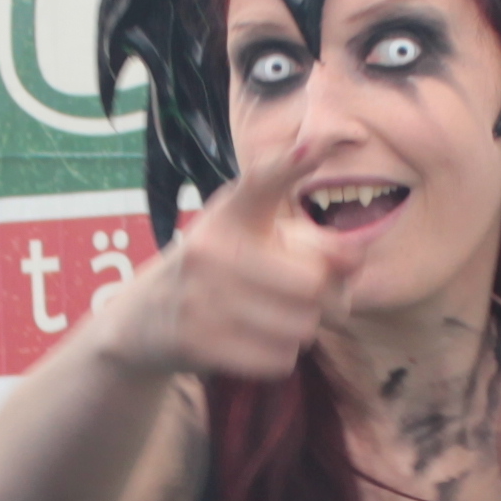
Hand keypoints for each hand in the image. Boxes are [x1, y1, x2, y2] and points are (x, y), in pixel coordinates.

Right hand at [107, 133, 349, 385]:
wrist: (145, 318)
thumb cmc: (226, 272)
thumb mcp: (258, 240)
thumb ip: (318, 246)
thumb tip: (355, 258)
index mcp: (233, 211)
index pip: (265, 179)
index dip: (296, 160)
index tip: (325, 141)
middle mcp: (213, 246)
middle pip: (312, 282)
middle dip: (323, 298)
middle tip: (304, 299)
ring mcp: (200, 294)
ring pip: (301, 326)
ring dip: (302, 331)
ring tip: (274, 319)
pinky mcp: (196, 340)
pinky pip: (279, 358)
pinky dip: (280, 357)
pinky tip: (256, 342)